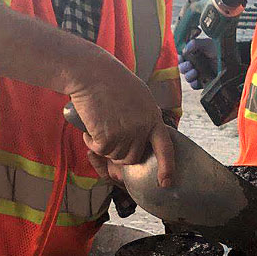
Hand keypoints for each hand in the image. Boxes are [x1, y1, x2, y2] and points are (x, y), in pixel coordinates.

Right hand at [67, 55, 175, 186]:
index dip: (166, 167)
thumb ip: (144, 118)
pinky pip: (99, 151)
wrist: (92, 73)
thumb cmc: (112, 81)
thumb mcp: (139, 97)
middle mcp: (142, 128)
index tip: (165, 182)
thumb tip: (143, 138)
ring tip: (100, 123)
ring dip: (105, 146)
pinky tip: (90, 127)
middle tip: (109, 136)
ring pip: (115, 156)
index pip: (165, 147)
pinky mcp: (107, 137)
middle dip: (120, 153)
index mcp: (152, 118)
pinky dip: (92, 142)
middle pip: (133, 157)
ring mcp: (125, 134)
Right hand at [178, 37, 217, 89]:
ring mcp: (199, 74)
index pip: (181, 57)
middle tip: (189, 65)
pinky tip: (197, 80)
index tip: (181, 58)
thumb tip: (184, 50)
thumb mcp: (208, 43)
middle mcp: (195, 64)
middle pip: (182, 68)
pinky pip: (194, 85)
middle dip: (183, 67)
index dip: (179, 58)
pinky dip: (194, 83)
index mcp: (193, 54)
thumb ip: (195, 43)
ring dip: (188, 75)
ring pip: (187, 77)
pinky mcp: (203, 82)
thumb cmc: (220, 50)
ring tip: (195, 72)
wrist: (231, 61)